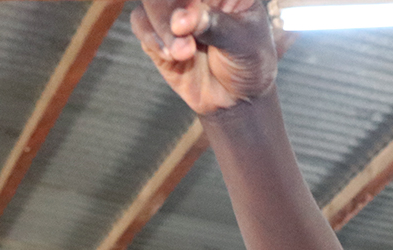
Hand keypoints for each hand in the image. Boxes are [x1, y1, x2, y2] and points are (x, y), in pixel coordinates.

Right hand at [130, 0, 276, 115]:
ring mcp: (173, 11)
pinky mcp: (157, 34)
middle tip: (182, 28)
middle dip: (169, 8)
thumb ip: (214, 24)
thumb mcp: (244, 40)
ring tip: (185, 52)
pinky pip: (141, 24)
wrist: (239, 97)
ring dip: (162, 27)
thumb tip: (181, 19)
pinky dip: (153, 38)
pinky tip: (173, 55)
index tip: (188, 16)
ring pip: (150, 2)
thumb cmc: (250, 60)